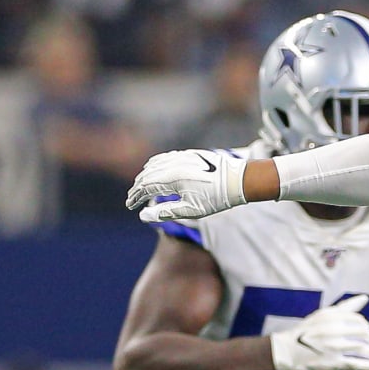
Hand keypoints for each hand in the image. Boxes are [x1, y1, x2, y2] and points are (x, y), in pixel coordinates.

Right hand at [127, 149, 247, 221]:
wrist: (238, 180)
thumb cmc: (215, 199)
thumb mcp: (191, 210)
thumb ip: (165, 212)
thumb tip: (143, 216)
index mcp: (172, 178)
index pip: (145, 187)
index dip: (135, 197)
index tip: (130, 206)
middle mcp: (173, 165)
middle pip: (147, 175)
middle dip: (137, 188)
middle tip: (132, 199)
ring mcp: (180, 157)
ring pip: (154, 165)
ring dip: (144, 176)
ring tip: (140, 187)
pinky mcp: (187, 154)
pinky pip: (164, 158)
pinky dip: (154, 165)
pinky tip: (153, 171)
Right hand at [269, 295, 368, 369]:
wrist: (285, 352)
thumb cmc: (306, 333)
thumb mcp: (323, 315)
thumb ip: (346, 308)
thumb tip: (365, 298)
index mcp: (332, 316)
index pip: (360, 322)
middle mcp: (334, 329)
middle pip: (366, 336)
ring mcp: (334, 346)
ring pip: (364, 350)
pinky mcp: (333, 363)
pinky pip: (358, 363)